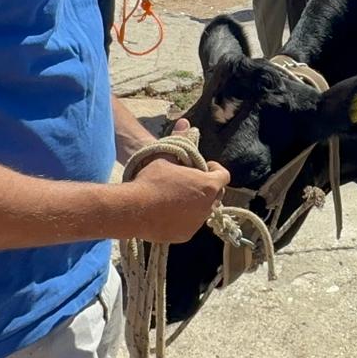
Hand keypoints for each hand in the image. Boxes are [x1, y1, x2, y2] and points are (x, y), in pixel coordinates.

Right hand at [128, 119, 229, 243]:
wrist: (133, 209)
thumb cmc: (151, 180)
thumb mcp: (166, 156)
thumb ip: (180, 141)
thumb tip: (185, 122)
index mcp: (209, 185)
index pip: (223, 175)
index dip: (213, 169)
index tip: (202, 167)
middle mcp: (208, 206)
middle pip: (216, 194)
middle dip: (206, 187)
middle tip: (189, 181)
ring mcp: (197, 223)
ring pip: (202, 210)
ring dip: (196, 203)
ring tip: (177, 196)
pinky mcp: (185, 236)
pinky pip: (190, 224)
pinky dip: (184, 218)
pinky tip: (168, 211)